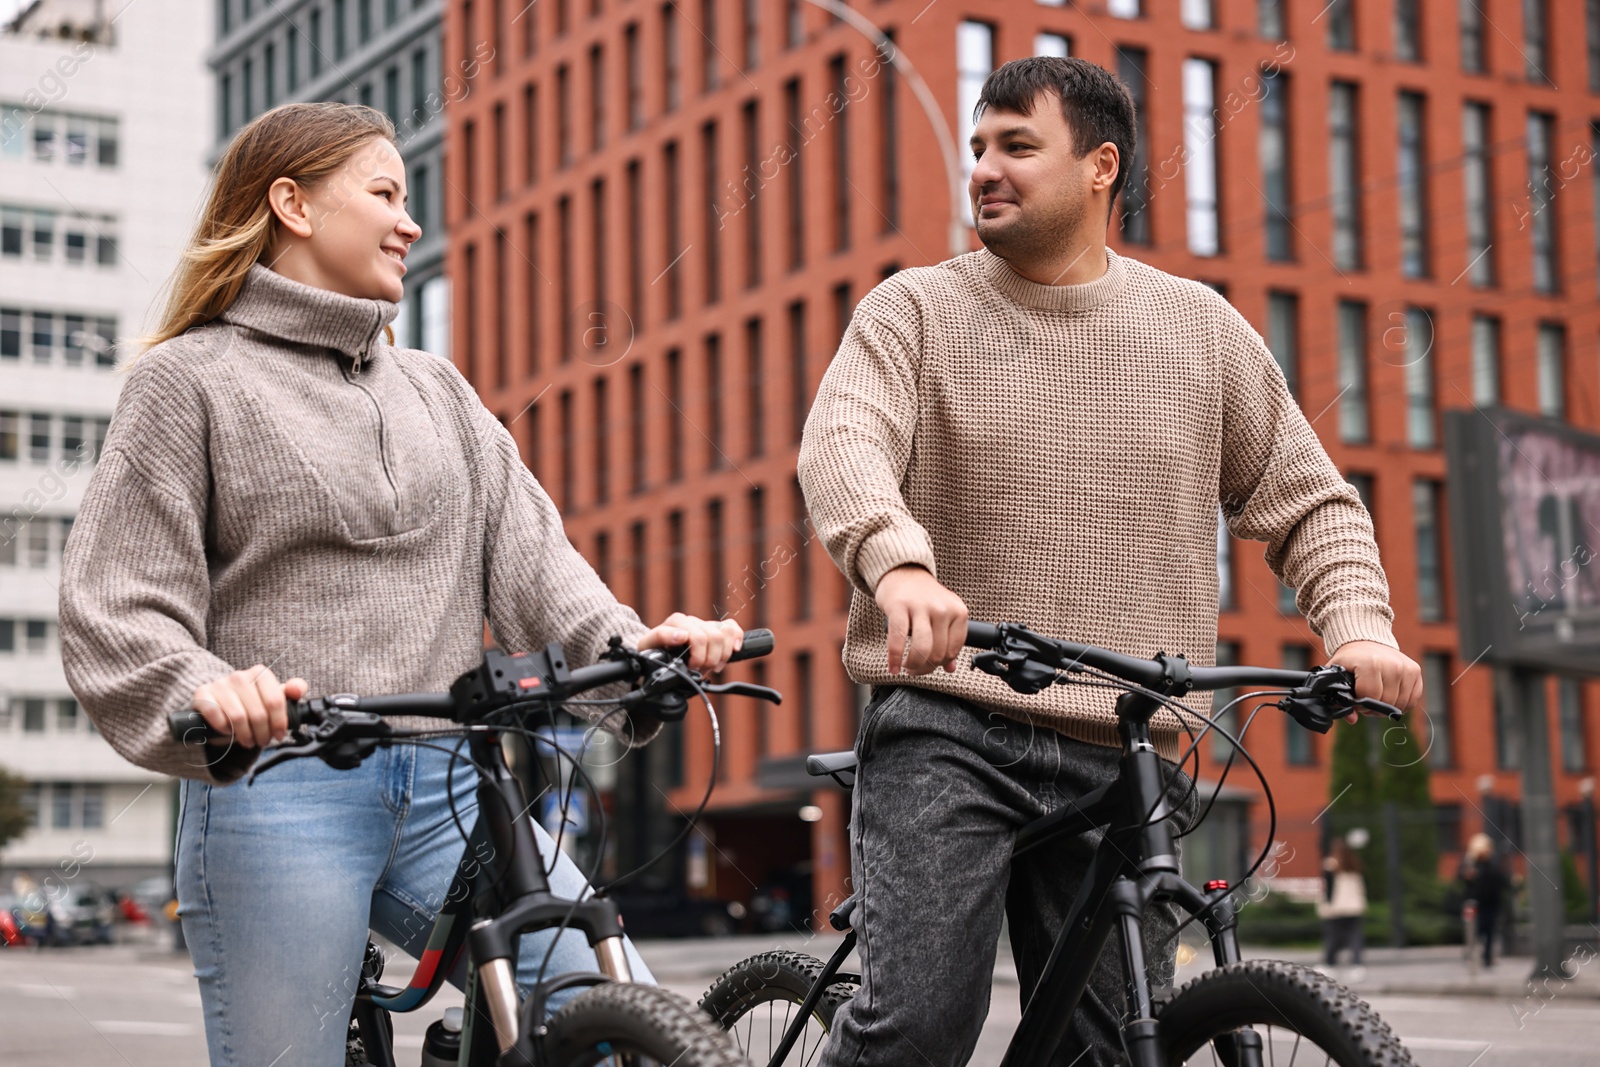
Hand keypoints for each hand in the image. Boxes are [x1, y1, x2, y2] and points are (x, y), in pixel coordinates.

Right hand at [191, 667, 307, 747]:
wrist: (219, 703)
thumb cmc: (250, 702)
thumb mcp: (273, 697)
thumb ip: (291, 692)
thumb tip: (297, 690)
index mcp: (260, 673)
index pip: (275, 701)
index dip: (279, 722)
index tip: (279, 734)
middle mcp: (239, 676)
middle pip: (258, 713)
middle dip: (263, 733)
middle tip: (263, 741)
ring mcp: (220, 684)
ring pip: (238, 717)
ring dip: (245, 735)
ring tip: (249, 741)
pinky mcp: (202, 694)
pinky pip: (215, 715)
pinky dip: (223, 728)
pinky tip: (228, 732)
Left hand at [638, 612, 742, 673]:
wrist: (654, 653)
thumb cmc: (651, 652)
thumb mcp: (647, 647)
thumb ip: (661, 636)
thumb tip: (683, 635)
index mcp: (676, 622)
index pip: (698, 637)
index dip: (698, 657)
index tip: (691, 668)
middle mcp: (692, 621)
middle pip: (714, 637)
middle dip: (709, 659)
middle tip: (700, 670)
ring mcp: (704, 624)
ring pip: (725, 633)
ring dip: (721, 655)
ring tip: (712, 666)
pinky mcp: (714, 629)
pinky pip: (732, 627)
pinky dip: (736, 638)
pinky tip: (734, 650)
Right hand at [874, 564, 968, 674]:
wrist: (902, 572)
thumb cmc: (923, 597)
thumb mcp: (944, 615)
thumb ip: (949, 640)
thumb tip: (950, 668)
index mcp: (958, 612)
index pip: (953, 650)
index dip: (940, 664)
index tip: (929, 666)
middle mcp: (942, 609)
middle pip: (938, 653)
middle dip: (924, 668)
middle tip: (914, 670)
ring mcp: (921, 607)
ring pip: (922, 650)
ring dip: (913, 666)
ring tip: (906, 668)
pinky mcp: (899, 606)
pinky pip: (899, 640)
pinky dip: (895, 658)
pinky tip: (893, 666)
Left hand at [1328, 640, 1422, 722]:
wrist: (1365, 641)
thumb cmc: (1350, 660)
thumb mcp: (1338, 674)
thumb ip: (1339, 697)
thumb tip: (1352, 719)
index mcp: (1370, 664)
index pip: (1370, 696)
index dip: (1361, 704)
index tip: (1356, 699)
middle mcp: (1392, 665)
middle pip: (1386, 702)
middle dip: (1374, 708)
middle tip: (1366, 700)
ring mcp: (1406, 668)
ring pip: (1400, 704)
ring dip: (1388, 707)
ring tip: (1377, 697)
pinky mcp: (1415, 671)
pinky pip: (1412, 700)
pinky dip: (1401, 704)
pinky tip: (1390, 697)